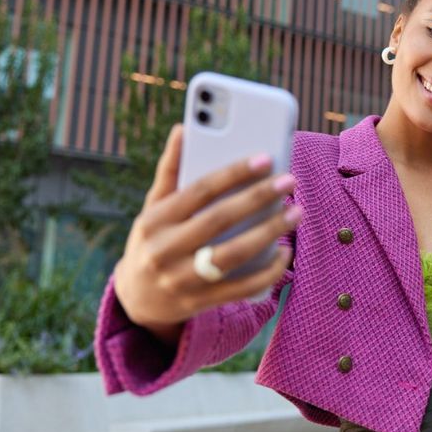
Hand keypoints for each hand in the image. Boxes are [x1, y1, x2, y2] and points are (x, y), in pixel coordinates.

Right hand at [112, 124, 301, 343]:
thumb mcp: (153, 207)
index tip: (265, 158)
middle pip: (219, 220)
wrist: (136, 299)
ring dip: (269, 233)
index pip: (199, 190)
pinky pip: (240, 289)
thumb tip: (184, 128)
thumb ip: (171, 170)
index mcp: (154, 220)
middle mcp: (164, 251)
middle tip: (289, 181)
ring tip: (295, 213)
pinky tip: (285, 253)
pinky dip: (267, 272)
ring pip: (232, 256)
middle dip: (258, 198)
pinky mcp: (200, 302)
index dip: (233, 173)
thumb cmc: (153, 240)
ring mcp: (181, 280)